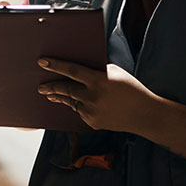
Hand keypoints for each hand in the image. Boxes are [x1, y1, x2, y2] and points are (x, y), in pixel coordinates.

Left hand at [36, 59, 156, 132]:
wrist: (144, 114)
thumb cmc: (131, 89)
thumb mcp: (115, 73)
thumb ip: (96, 70)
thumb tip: (78, 69)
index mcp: (99, 80)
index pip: (72, 70)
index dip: (55, 65)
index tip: (42, 62)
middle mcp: (93, 97)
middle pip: (65, 89)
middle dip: (51, 87)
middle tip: (40, 86)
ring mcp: (92, 112)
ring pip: (71, 102)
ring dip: (59, 97)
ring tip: (49, 94)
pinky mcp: (93, 123)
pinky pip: (80, 112)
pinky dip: (78, 106)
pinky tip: (76, 103)